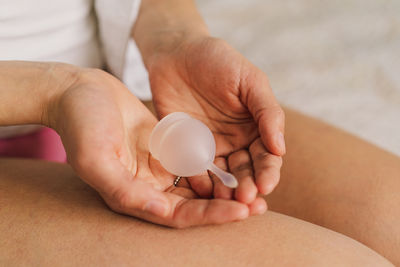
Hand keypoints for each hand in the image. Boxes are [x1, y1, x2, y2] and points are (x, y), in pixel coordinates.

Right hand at [46, 68, 257, 227]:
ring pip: (200, 184)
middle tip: (261, 204)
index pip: (180, 216)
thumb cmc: (80, 124)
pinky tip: (241, 159)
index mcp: (134, 197)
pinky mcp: (166, 146)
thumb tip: (164, 211)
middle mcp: (149, 186)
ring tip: (259, 185)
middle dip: (228, 206)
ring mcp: (158, 166)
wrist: (78, 91)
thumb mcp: (96, 159)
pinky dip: (217, 162)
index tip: (242, 212)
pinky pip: (196, 158)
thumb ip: (126, 190)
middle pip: (196, 205)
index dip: (211, 216)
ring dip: (228, 186)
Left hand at [147, 36, 284, 204]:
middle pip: (245, 172)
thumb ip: (267, 112)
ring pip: (221, 176)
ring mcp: (209, 148)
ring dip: (225, 190)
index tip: (266, 186)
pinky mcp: (185, 148)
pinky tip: (202, 189)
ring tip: (225, 200)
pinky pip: (193, 168)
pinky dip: (198, 180)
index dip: (268, 172)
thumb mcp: (250, 80)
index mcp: (256, 128)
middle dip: (247, 187)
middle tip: (245, 199)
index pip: (266, 156)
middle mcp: (235, 142)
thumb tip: (281, 148)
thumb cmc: (218, 61)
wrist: (177, 53)